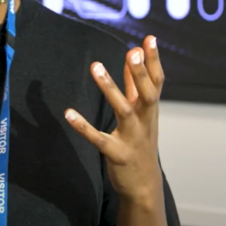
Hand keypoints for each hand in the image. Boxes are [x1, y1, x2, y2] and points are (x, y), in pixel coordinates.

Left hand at [65, 35, 164, 204]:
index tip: (150, 39)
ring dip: (110, 89)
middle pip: (146, 94)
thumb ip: (135, 84)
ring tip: (96, 67)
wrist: (144, 185)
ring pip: (123, 111)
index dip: (154, 61)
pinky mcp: (116, 154)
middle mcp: (144, 122)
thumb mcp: (142, 114)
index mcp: (150, 110)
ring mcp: (131, 138)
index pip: (156, 82)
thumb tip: (133, 54)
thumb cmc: (141, 142)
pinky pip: (99, 138)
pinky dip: (84, 126)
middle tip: (133, 52)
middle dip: (141, 73)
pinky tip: (68, 113)